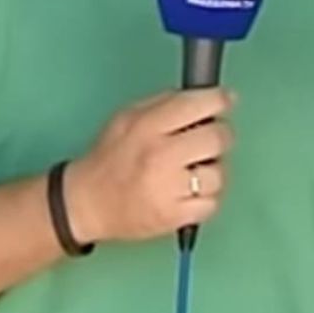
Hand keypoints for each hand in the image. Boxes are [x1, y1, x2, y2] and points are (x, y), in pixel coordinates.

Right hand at [61, 87, 234, 244]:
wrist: (88, 202)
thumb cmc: (108, 158)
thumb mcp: (126, 117)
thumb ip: (162, 103)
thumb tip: (200, 96)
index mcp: (147, 126)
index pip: (197, 105)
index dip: (219, 99)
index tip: (225, 100)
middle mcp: (160, 156)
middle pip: (217, 138)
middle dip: (220, 135)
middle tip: (209, 138)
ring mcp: (169, 189)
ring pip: (218, 173)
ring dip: (212, 169)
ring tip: (195, 169)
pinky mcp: (175, 216)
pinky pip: (212, 203)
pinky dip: (207, 197)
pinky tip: (191, 191)